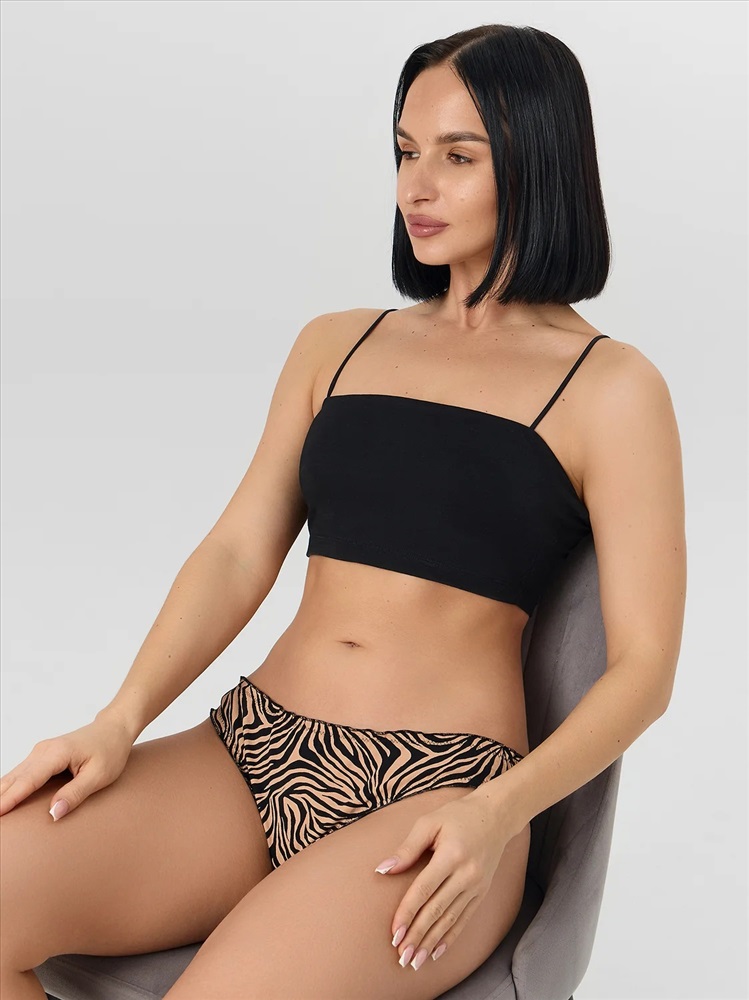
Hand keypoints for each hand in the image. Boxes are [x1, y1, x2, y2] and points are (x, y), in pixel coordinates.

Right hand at [0, 711, 134, 819]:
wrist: (114, 728)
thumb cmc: (110, 750)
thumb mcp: (100, 775)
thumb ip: (75, 794)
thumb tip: (53, 813)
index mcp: (57, 753)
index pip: (28, 780)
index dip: (11, 798)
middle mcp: (43, 750)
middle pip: (15, 778)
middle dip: (0, 797)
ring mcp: (40, 752)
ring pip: (14, 776)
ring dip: (2, 793)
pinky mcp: (41, 757)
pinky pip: (21, 774)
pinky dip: (10, 787)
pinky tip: (3, 799)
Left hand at [373, 790, 510, 971]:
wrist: (496, 816)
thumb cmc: (457, 816)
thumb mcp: (429, 822)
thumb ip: (407, 848)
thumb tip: (383, 870)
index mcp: (451, 855)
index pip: (424, 889)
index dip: (408, 912)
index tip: (394, 932)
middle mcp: (466, 874)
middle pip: (437, 910)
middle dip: (418, 935)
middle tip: (402, 956)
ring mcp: (476, 885)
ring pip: (450, 920)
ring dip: (431, 942)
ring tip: (415, 961)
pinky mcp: (481, 892)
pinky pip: (464, 919)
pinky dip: (450, 938)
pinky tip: (437, 952)